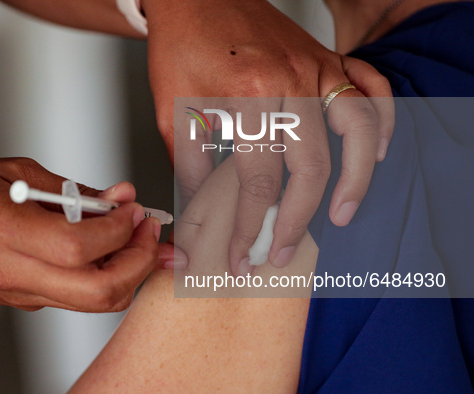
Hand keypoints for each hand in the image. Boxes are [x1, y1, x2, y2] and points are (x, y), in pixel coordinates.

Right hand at [0, 158, 160, 311]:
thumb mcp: (13, 171)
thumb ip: (71, 189)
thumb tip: (117, 196)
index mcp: (7, 233)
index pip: (83, 246)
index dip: (120, 228)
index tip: (133, 207)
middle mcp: (17, 273)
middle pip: (101, 291)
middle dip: (139, 261)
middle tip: (148, 230)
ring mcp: (22, 293)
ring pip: (96, 302)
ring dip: (130, 272)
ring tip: (139, 238)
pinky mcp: (25, 300)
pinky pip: (78, 297)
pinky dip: (106, 276)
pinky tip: (112, 250)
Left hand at [143, 0, 393, 272]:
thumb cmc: (182, 45)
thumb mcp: (174, 109)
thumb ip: (192, 164)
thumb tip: (200, 210)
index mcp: (248, 96)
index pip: (257, 181)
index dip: (249, 227)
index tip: (241, 256)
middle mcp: (291, 81)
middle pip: (311, 166)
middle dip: (296, 220)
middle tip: (282, 252)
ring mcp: (317, 67)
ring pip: (358, 130)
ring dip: (356, 179)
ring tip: (342, 216)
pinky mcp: (328, 58)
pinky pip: (374, 88)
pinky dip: (385, 121)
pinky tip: (379, 151)